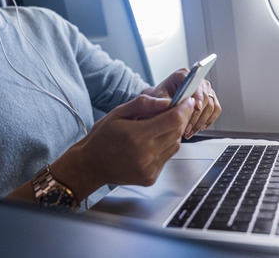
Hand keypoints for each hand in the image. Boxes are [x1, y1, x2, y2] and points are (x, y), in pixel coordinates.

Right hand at [52, 95, 195, 198]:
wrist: (90, 165)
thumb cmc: (101, 138)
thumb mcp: (118, 113)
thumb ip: (143, 104)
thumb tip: (166, 101)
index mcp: (136, 136)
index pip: (173, 120)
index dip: (184, 108)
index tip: (187, 100)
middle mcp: (145, 155)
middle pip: (177, 132)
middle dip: (180, 118)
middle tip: (175, 110)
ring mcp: (149, 169)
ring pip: (175, 145)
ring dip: (172, 133)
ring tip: (155, 128)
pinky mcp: (150, 178)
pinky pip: (166, 158)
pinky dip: (164, 147)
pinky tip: (149, 144)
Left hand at [143, 69, 221, 138]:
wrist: (162, 99)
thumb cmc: (159, 97)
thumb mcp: (157, 98)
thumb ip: (163, 101)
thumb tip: (171, 106)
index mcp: (183, 74)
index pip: (195, 83)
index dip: (197, 96)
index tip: (196, 108)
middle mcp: (198, 80)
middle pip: (204, 97)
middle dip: (196, 116)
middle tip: (186, 129)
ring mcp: (206, 89)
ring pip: (210, 105)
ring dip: (201, 121)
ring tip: (190, 132)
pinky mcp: (210, 98)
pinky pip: (215, 109)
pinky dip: (208, 120)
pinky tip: (199, 128)